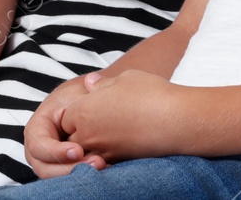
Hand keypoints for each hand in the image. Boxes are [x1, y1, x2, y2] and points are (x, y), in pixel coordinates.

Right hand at [24, 72, 108, 177]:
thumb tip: (91, 82)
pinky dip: (85, 175)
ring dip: (79, 174)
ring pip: (58, 177)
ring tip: (103, 164)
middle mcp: (39, 148)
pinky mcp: (64, 168)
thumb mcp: (79, 92)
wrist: (90, 104)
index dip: (56, 152)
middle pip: (46, 168)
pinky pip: (70, 177)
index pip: (39, 146)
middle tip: (97, 162)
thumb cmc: (82, 95)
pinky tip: (106, 168)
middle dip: (70, 169)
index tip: (78, 150)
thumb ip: (84, 91)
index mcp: (37, 128)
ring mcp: (50, 161)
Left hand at [63, 70, 189, 164]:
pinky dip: (108, 152)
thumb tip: (90, 83)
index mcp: (83, 111)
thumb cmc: (151, 94)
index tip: (92, 105)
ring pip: (85, 153)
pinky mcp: (117, 162)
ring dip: (93, 143)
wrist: (176, 120)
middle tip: (100, 118)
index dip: (77, 110)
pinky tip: (125, 139)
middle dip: (80, 130)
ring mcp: (102, 151)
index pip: (64, 117)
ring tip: (113, 130)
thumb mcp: (125, 78)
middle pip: (70, 138)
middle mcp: (87, 135)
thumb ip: (103, 83)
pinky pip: (103, 159)